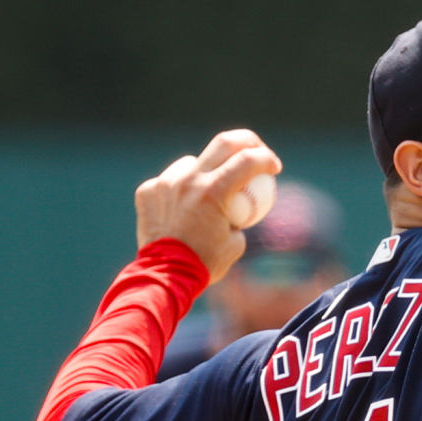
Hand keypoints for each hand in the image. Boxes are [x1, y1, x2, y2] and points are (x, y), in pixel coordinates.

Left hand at [134, 129, 282, 282]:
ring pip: (193, 163)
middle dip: (247, 142)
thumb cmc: (205, 264)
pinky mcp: (148, 191)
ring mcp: (166, 183)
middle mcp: (189, 180)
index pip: (249, 160)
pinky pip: (169, 181)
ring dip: (207, 170)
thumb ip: (239, 219)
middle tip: (254, 152)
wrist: (165, 277)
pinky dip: (180, 189)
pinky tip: (183, 207)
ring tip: (210, 191)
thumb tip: (241, 209)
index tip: (273, 167)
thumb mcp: (236, 243)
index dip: (267, 159)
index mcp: (214, 191)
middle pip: (224, 143)